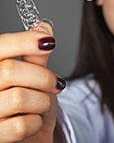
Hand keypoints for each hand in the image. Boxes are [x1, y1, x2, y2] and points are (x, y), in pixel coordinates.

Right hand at [0, 22, 64, 141]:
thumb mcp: (33, 76)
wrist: (28, 138)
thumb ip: (35, 55)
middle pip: (11, 70)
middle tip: (56, 84)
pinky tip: (34, 121)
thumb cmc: (30, 104)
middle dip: (43, 77)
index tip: (49, 41)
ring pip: (19, 97)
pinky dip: (36, 122)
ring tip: (42, 104)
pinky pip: (20, 126)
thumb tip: (44, 28)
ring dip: (43, 101)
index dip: (24, 41)